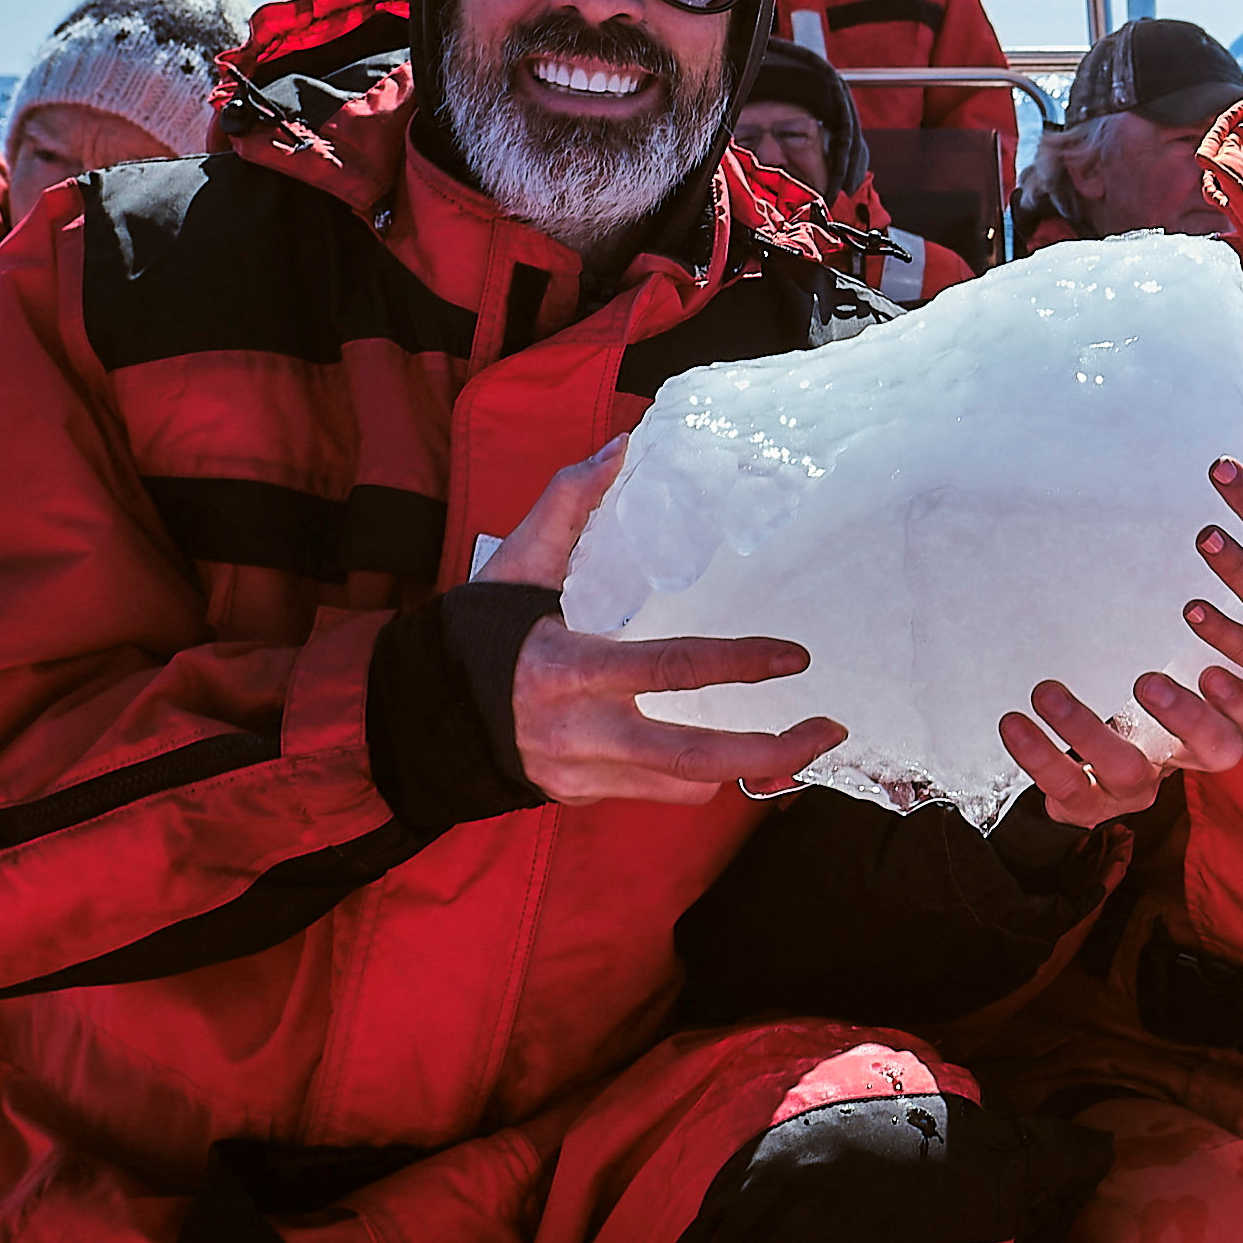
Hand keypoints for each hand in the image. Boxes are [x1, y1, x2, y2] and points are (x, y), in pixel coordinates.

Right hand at [484, 439, 843, 806]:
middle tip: (828, 728)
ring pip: (685, 786)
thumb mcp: (514, 567)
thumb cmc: (473, 638)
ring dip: (749, 769)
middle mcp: (581, 732)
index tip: (794, 656)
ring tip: (802, 742)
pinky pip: (658, 793)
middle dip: (771, 751)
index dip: (738, 664)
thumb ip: (567, 505)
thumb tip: (620, 445)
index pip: (669, 671)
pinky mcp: (581, 797)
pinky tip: (738, 752)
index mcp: (567, 668)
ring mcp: (582, 773)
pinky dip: (702, 776)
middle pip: (694, 758)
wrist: (414, 720)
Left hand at [997, 667, 1242, 826]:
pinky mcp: (1089, 808)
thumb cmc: (1133, 709)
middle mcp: (1180, 764)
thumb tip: (1168, 576)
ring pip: (1126, 771)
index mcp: (1209, 733)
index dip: (1238, 703)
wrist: (1083, 777)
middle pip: (1210, 752)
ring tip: (1047, 692)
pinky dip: (1040, 754)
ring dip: (1086, 729)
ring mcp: (1135, 792)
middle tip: (1147, 681)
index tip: (1212, 671)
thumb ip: (1171, 648)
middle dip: (1185, 716)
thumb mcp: (1161, 678)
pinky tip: (1015, 724)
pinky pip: (1066, 787)